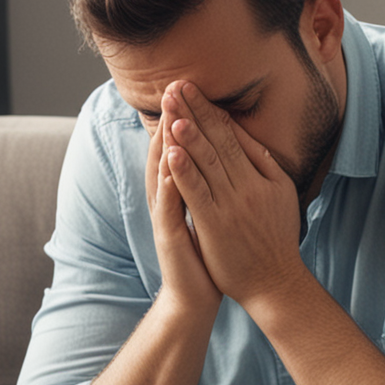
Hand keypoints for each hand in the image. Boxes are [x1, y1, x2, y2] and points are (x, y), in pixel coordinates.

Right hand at [144, 97, 220, 316]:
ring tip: (170, 115)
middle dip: (171, 119)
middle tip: (173, 88)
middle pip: (168, 152)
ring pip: (163, 174)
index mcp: (181, 192)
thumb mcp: (210, 211)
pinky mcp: (168, 237)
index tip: (190, 89)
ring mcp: (165, 218)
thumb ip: (210, 184)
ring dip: (165, 144)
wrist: (195, 296)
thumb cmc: (208, 253)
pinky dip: (169, 184)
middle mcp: (168, 200)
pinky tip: (172, 164)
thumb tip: (221, 156)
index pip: (181, 148)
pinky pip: (168, 206)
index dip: (184, 118)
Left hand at [162, 81, 307, 309]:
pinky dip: (184, 171)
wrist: (274, 281)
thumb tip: (246, 134)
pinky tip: (171, 152)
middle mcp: (246, 185)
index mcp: (261, 175)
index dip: (209, 110)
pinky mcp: (215, 225)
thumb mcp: (282, 193)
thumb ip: (264, 162)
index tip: (192, 88)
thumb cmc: (276, 237)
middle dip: (194, 112)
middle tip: (175, 86)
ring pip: (206, 162)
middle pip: (216, 141)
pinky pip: (197, 193)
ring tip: (173, 108)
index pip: (230, 135)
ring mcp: (230, 205)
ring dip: (187, 133)